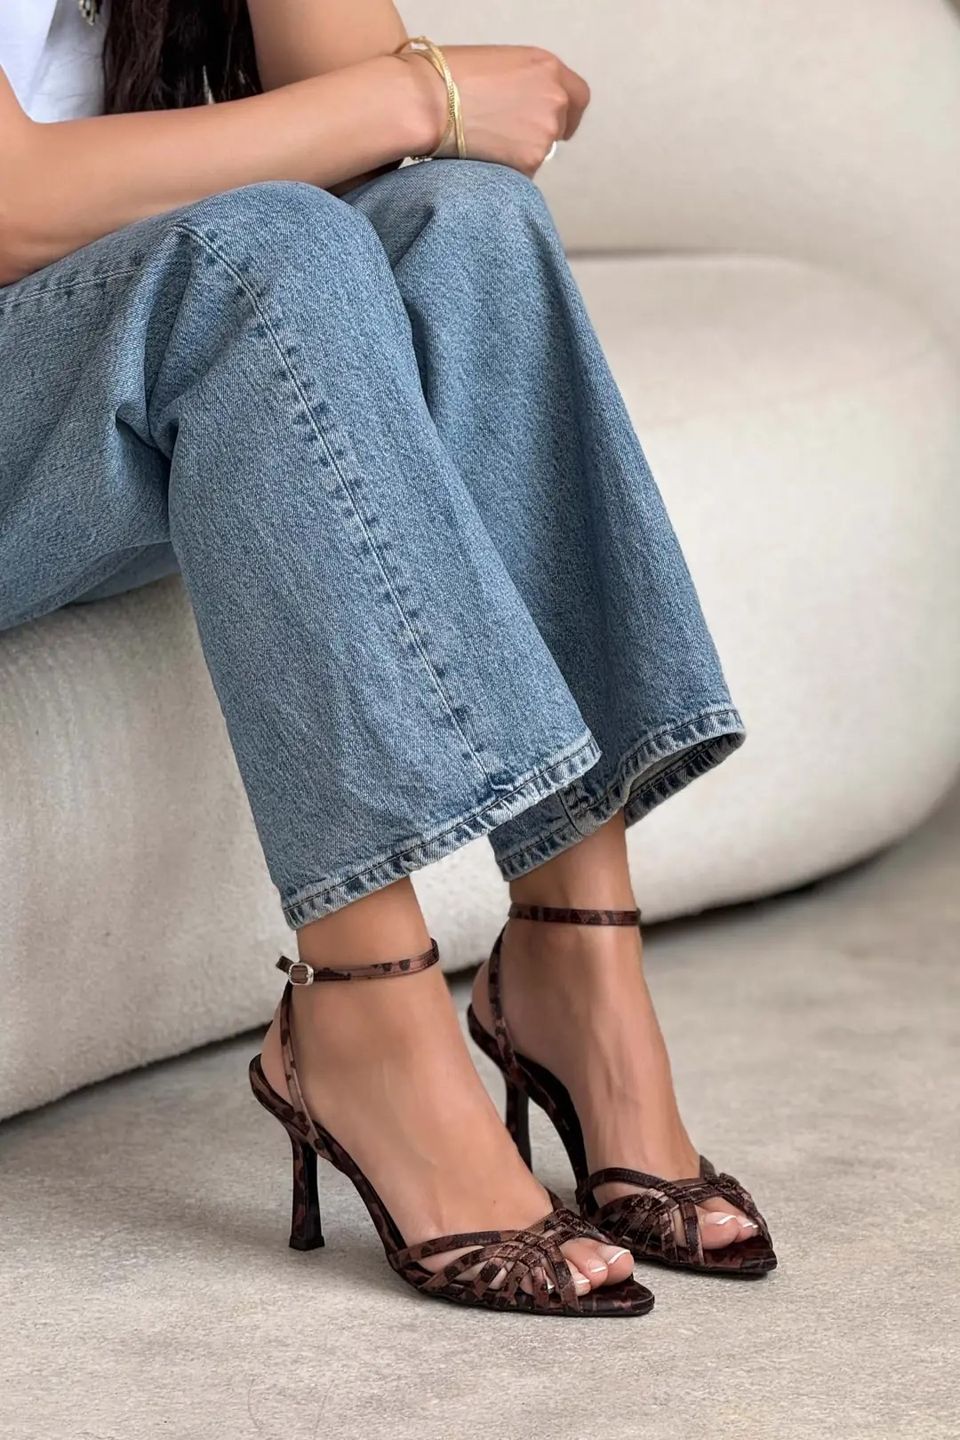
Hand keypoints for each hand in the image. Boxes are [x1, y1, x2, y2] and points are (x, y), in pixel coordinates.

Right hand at [402, 45, 589, 174]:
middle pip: (559, 127)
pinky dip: (507, 170)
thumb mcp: (501, 64)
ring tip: (486, 140)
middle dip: (537, 133)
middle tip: (505, 136)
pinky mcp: (530, 161)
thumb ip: (526, 83)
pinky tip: (484, 154)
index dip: (568, 114)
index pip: (578, 97)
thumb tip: (528, 107)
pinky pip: (524, 173)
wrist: (429, 101)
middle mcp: (554, 99)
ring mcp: (544, 132)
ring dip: (519, 152)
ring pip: (539, 152)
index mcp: (548, 67)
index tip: (559, 127)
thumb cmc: (450, 77)